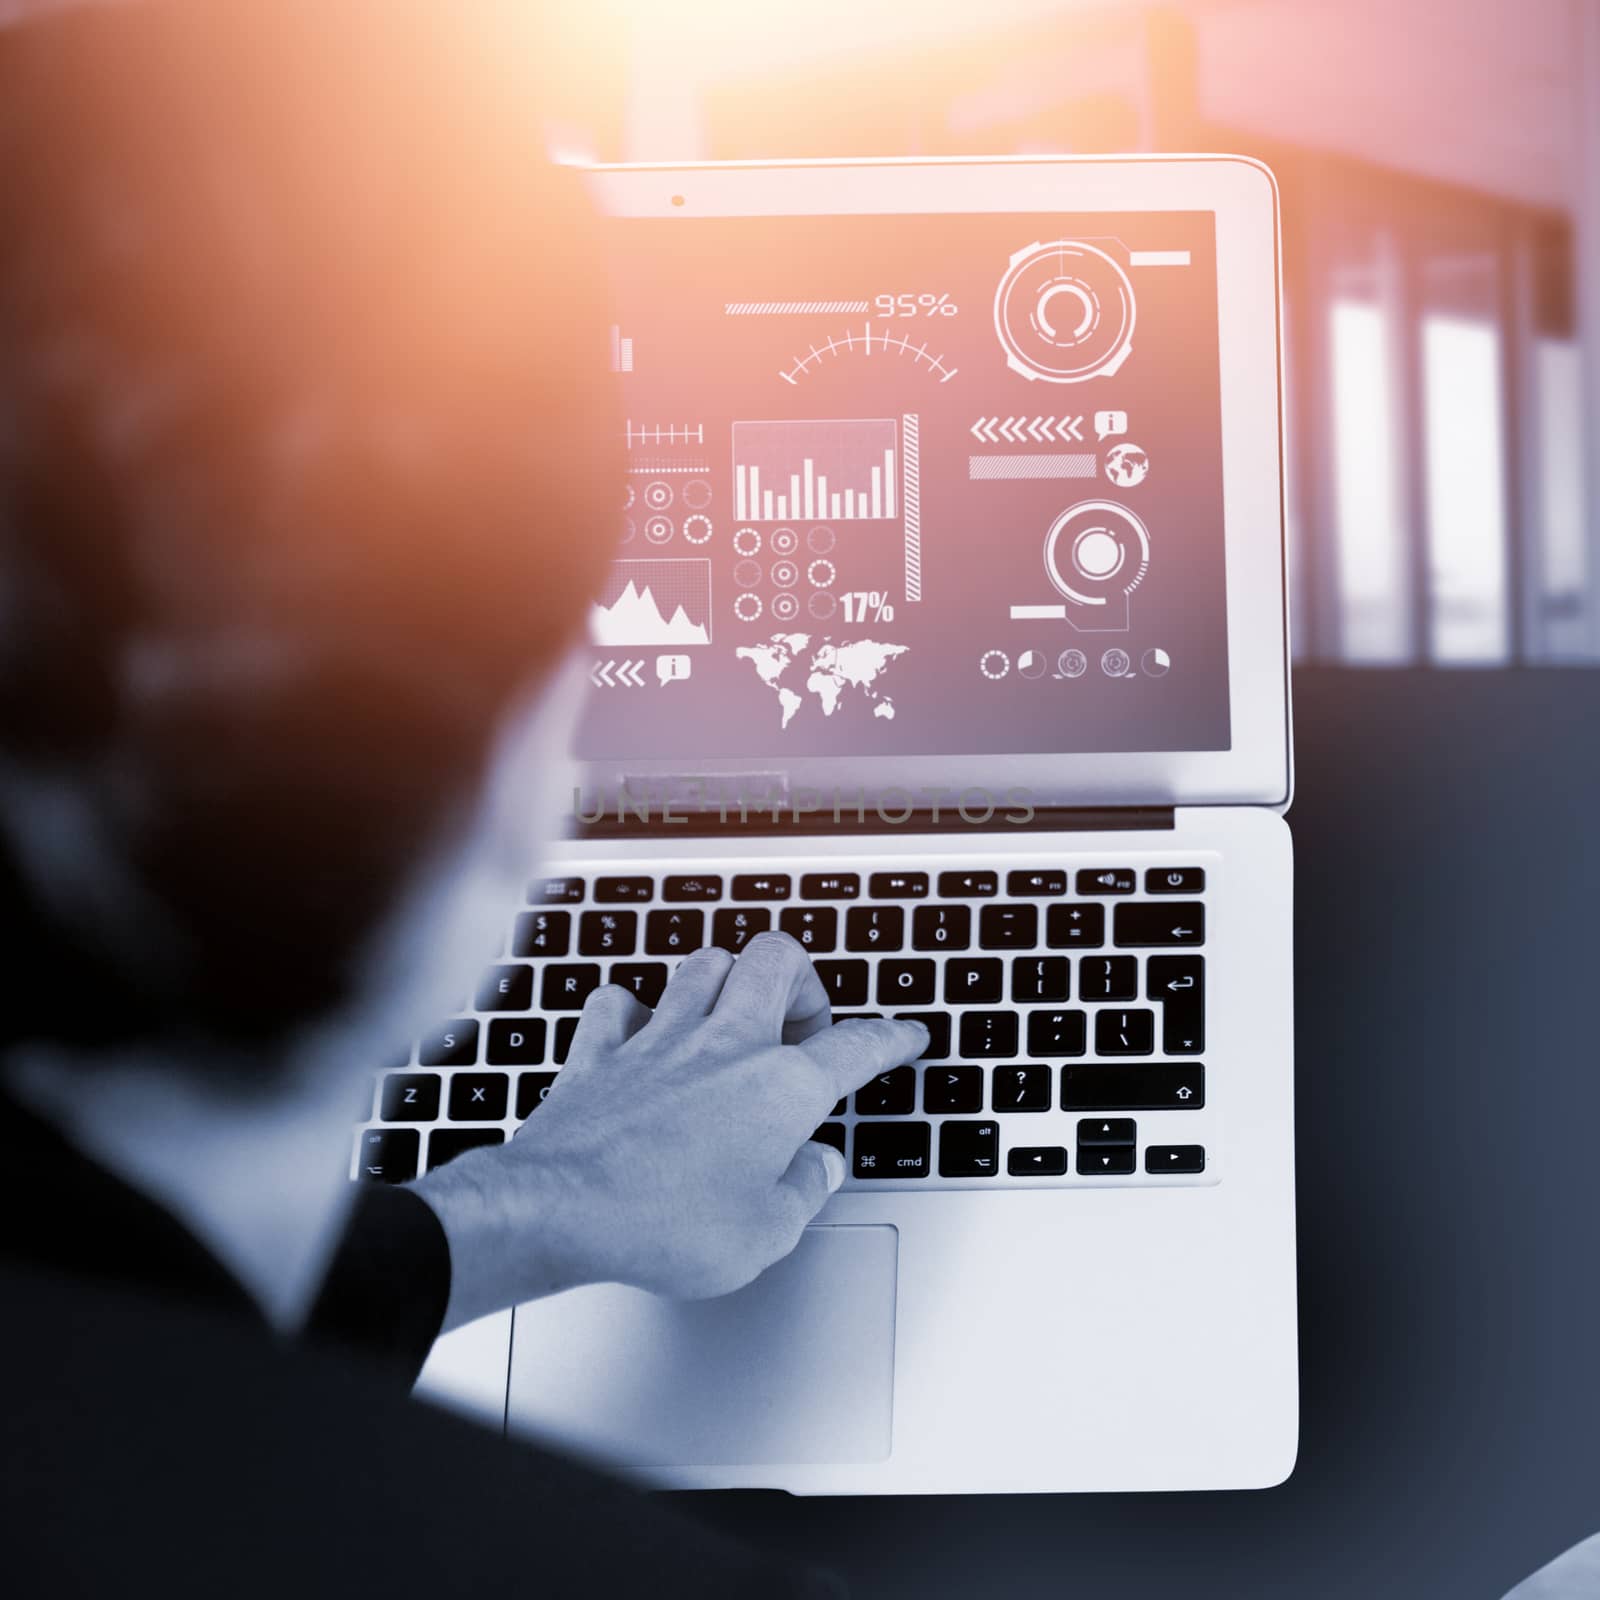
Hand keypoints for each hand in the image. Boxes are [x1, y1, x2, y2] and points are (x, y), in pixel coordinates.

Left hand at [411, 932, 927, 1330]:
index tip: (904, 1035)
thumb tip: (818, 1168)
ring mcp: (659, 1038)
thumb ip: (804, 1191)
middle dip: (801, 978)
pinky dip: (632, 1010)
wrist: (560, 1209)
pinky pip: (618, 1002)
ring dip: (726, 979)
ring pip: (704, 963)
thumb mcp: (766, 1234)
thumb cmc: (665, 1224)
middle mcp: (724, 1044)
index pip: (857, 1045)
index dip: (891, 1037)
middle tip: (803, 1020)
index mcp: (780, 1087)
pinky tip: (639, 1031)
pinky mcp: (601, 1051)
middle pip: (777, 959)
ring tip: (732, 1013)